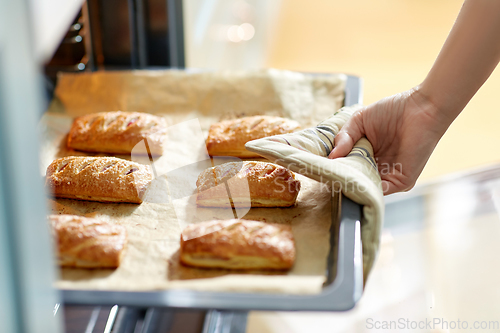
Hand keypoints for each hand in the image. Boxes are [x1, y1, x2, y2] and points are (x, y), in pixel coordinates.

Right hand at [328, 87, 447, 194]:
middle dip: (342, 178)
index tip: (322, 168)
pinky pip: (382, 191)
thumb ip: (343, 137)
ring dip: (353, 184)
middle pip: (355, 180)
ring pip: (367, 188)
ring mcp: (390, 176)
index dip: (336, 168)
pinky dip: (368, 189)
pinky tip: (356, 181)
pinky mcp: (402, 181)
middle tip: (326, 175)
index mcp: (367, 155)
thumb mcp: (359, 121)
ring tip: (338, 178)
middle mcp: (378, 168)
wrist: (421, 108)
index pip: (348, 167)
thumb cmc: (393, 111)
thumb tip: (331, 156)